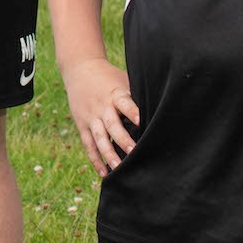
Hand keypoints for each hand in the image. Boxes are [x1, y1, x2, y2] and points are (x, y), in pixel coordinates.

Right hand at [64, 54, 140, 177]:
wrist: (80, 69)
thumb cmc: (110, 77)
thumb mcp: (124, 80)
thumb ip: (137, 96)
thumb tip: (162, 109)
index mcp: (115, 94)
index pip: (124, 103)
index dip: (132, 111)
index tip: (141, 120)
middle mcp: (102, 107)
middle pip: (112, 125)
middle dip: (123, 140)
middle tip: (134, 152)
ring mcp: (91, 117)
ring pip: (99, 139)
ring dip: (109, 155)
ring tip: (118, 169)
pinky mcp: (82, 125)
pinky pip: (89, 145)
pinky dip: (95, 159)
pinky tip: (104, 173)